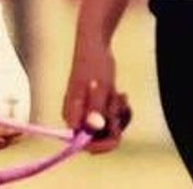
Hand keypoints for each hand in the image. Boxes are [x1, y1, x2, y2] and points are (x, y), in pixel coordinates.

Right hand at [61, 34, 131, 152]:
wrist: (95, 46)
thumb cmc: (94, 64)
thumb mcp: (100, 87)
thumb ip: (97, 108)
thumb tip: (94, 128)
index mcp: (72, 115)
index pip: (83, 144)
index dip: (102, 145)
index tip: (117, 134)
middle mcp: (77, 118)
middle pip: (99, 137)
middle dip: (113, 123)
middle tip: (116, 101)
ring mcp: (86, 113)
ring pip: (108, 128)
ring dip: (117, 114)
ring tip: (117, 94)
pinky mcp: (95, 108)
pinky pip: (111, 119)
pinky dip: (119, 110)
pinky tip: (120, 94)